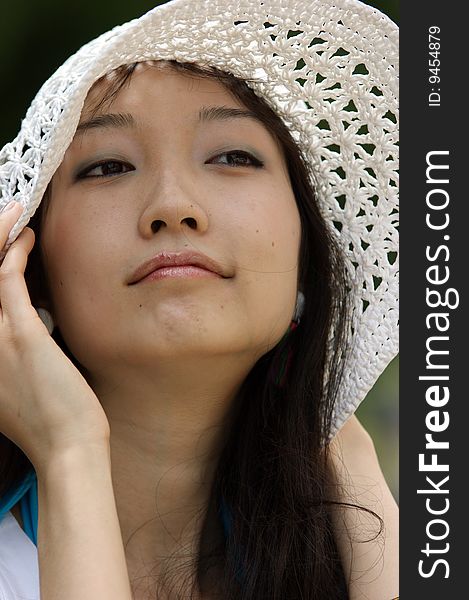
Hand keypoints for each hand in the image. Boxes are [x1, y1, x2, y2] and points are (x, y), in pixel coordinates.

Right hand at [0, 202, 109, 474]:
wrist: (67, 446)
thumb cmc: (48, 418)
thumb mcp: (12, 384)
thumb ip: (5, 354)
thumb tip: (19, 321)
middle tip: (2, 217)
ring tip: (13, 216)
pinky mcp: (21, 334)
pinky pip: (9, 280)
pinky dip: (15, 252)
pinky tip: (27, 237)